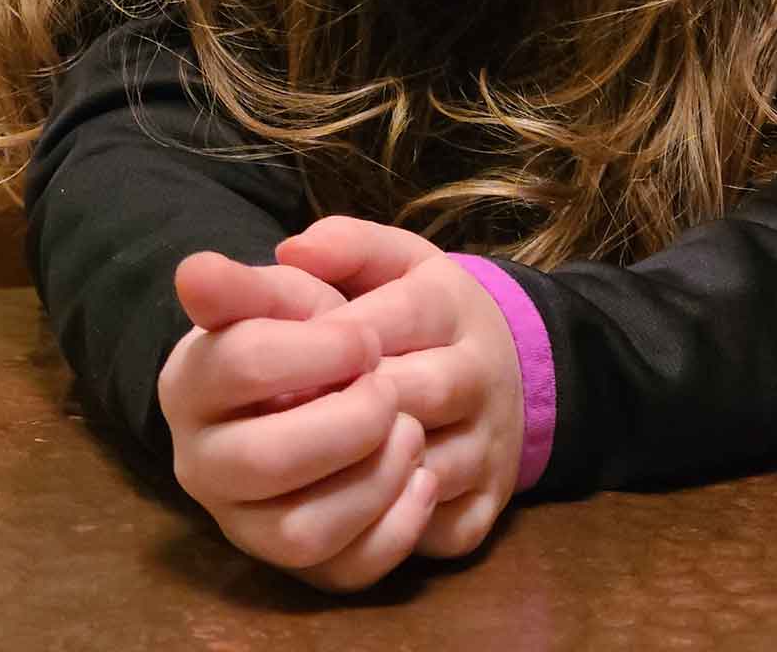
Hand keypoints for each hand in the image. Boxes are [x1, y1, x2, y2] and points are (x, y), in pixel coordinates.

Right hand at [158, 251, 438, 591]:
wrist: (327, 383)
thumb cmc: (306, 330)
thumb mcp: (287, 291)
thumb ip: (250, 281)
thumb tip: (195, 272)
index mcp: (191, 383)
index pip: (240, 363)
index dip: (317, 350)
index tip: (366, 336)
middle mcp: (202, 464)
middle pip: (262, 461)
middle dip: (346, 423)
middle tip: (388, 389)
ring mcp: (245, 523)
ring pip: (300, 533)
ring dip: (373, 480)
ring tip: (409, 431)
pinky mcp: (297, 566)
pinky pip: (341, 573)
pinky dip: (395, 530)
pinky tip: (421, 479)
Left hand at [277, 217, 524, 559]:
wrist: (504, 366)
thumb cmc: (420, 311)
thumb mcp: (393, 260)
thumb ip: (343, 245)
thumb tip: (290, 249)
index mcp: (452, 304)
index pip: (395, 316)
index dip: (329, 338)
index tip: (271, 352)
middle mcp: (482, 373)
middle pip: (417, 392)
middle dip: (343, 406)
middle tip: (278, 416)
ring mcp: (489, 444)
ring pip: (429, 467)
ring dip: (362, 471)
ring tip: (299, 467)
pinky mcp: (488, 506)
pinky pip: (440, 531)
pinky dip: (391, 529)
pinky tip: (342, 513)